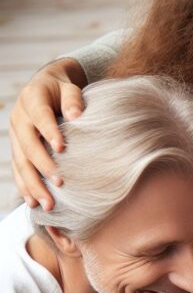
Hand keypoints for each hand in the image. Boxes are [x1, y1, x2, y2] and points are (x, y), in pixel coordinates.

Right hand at [9, 58, 85, 209]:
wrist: (48, 88)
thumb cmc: (64, 91)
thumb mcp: (70, 88)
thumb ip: (74, 100)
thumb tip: (76, 116)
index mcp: (32, 99)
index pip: (40, 116)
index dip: (49, 131)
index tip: (62, 149)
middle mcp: (19, 118)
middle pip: (28, 145)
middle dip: (43, 166)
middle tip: (60, 184)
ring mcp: (16, 135)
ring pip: (20, 162)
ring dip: (33, 184)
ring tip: (47, 204)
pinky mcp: (17, 148)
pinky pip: (18, 169)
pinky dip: (24, 187)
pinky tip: (33, 203)